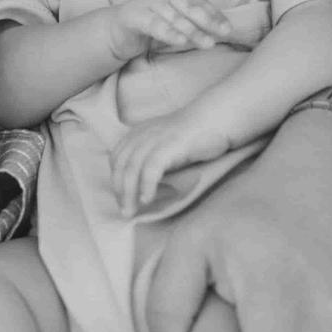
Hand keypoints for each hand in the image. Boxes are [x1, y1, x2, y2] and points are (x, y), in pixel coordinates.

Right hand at [105, 0, 232, 62]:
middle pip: (189, 7)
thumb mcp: (173, 19)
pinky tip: (182, 42)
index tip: (228, 28)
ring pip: (174, 17)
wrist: (115, 32)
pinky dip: (170, 33)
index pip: (198, 0)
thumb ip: (192, 20)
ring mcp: (146, 1)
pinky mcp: (134, 16)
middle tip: (224, 34)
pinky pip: (155, 25)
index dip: (215, 14)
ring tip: (207, 44)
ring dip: (193, 31)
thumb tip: (221, 29)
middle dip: (208, 21)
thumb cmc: (150, 26)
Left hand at [113, 106, 234, 211]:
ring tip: (132, 211)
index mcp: (138, 133)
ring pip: (132, 169)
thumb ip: (151, 156)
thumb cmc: (194, 135)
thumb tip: (142, 184)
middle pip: (121, 166)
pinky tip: (147, 199)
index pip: (117, 159)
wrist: (216, 119)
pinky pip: (151, 169)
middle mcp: (143, 134)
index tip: (122, 199)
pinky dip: (146, 186)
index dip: (116, 181)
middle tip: (125, 212)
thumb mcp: (165, 142)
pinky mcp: (170, 145)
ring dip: (129, 193)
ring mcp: (155, 139)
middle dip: (120, 192)